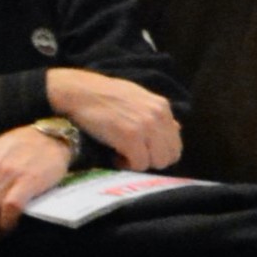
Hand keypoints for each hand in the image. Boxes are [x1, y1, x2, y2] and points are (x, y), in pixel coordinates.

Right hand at [45, 67, 180, 170]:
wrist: (79, 92)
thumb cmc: (105, 95)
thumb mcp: (138, 99)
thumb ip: (157, 115)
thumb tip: (177, 129)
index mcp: (163, 108)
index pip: (176, 144)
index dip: (159, 153)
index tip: (142, 151)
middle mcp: (159, 117)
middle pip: (170, 156)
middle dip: (151, 160)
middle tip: (132, 156)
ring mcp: (146, 126)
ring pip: (156, 162)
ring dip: (139, 163)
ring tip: (122, 154)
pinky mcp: (130, 136)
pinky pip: (138, 164)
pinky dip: (125, 165)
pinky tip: (114, 155)